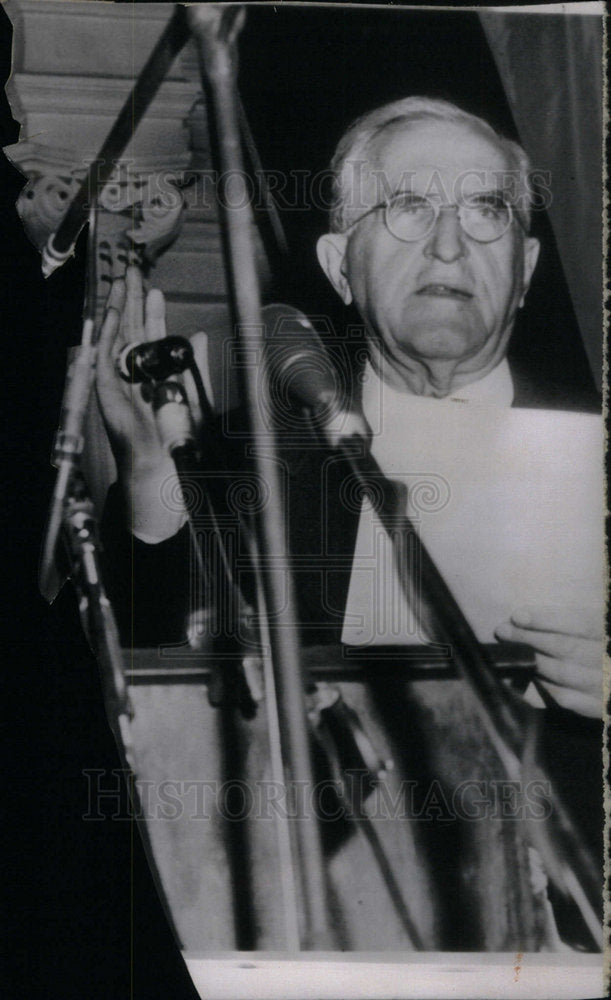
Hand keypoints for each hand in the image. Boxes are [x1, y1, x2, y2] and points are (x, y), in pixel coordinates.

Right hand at [96, 266, 191, 538]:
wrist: (162, 459)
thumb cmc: (178, 435)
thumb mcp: (194, 392)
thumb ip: (194, 364)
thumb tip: (200, 336)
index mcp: (155, 372)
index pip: (152, 335)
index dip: (154, 312)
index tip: (155, 289)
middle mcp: (135, 373)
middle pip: (132, 328)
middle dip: (133, 300)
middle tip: (133, 271)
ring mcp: (119, 378)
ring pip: (118, 335)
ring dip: (119, 307)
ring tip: (122, 281)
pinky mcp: (105, 386)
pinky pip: (104, 352)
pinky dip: (107, 330)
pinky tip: (112, 310)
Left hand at [495, 605, 602, 717]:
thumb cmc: (600, 647)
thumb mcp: (599, 628)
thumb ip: (577, 622)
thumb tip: (529, 615)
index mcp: (610, 633)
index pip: (581, 624)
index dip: (547, 620)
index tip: (517, 615)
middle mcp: (609, 660)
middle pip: (566, 648)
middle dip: (530, 638)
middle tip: (502, 631)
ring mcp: (605, 685)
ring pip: (562, 672)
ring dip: (532, 660)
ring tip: (510, 651)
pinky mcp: (598, 707)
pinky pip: (564, 697)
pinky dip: (542, 685)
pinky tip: (526, 673)